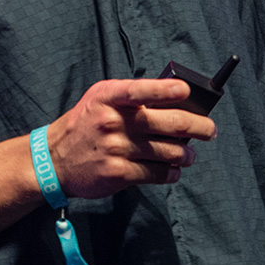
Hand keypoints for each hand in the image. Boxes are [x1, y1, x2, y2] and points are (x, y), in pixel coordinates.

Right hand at [44, 79, 217, 199]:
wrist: (55, 159)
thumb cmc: (85, 123)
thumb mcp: (101, 98)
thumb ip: (131, 96)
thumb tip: (173, 100)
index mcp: (110, 97)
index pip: (141, 90)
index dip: (166, 90)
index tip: (186, 92)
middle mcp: (113, 121)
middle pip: (169, 124)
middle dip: (198, 127)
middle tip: (210, 130)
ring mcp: (116, 149)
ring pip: (168, 152)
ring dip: (186, 155)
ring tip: (190, 155)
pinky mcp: (118, 173)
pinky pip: (156, 174)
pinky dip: (171, 173)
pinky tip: (173, 171)